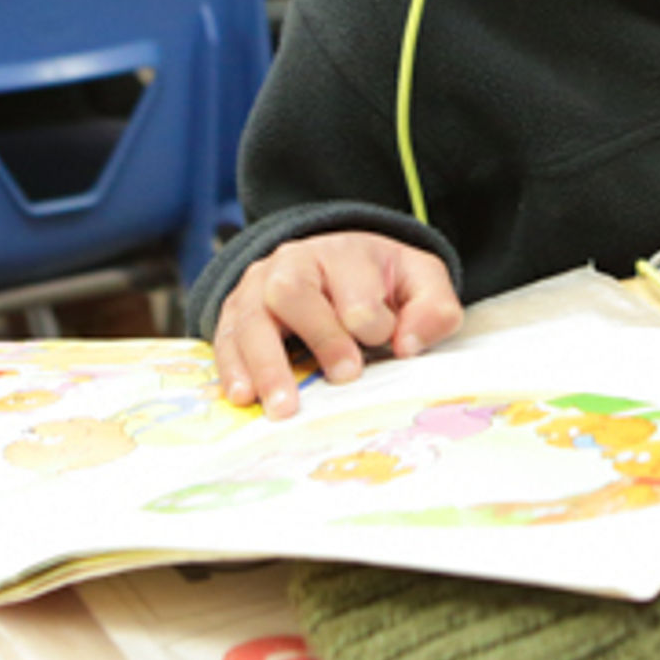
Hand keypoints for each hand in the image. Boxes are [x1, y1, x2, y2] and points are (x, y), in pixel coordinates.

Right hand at [214, 233, 462, 418]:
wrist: (336, 266)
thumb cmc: (380, 282)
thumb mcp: (421, 281)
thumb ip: (433, 308)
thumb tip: (408, 345)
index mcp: (343, 252)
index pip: (352, 285)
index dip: (370, 320)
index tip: (383, 343)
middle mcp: (293, 262)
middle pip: (292, 290)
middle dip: (319, 335)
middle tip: (344, 378)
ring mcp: (257, 287)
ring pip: (251, 318)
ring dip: (266, 365)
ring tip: (282, 408)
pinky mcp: (235, 313)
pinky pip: (225, 338)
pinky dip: (232, 368)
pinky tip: (243, 396)